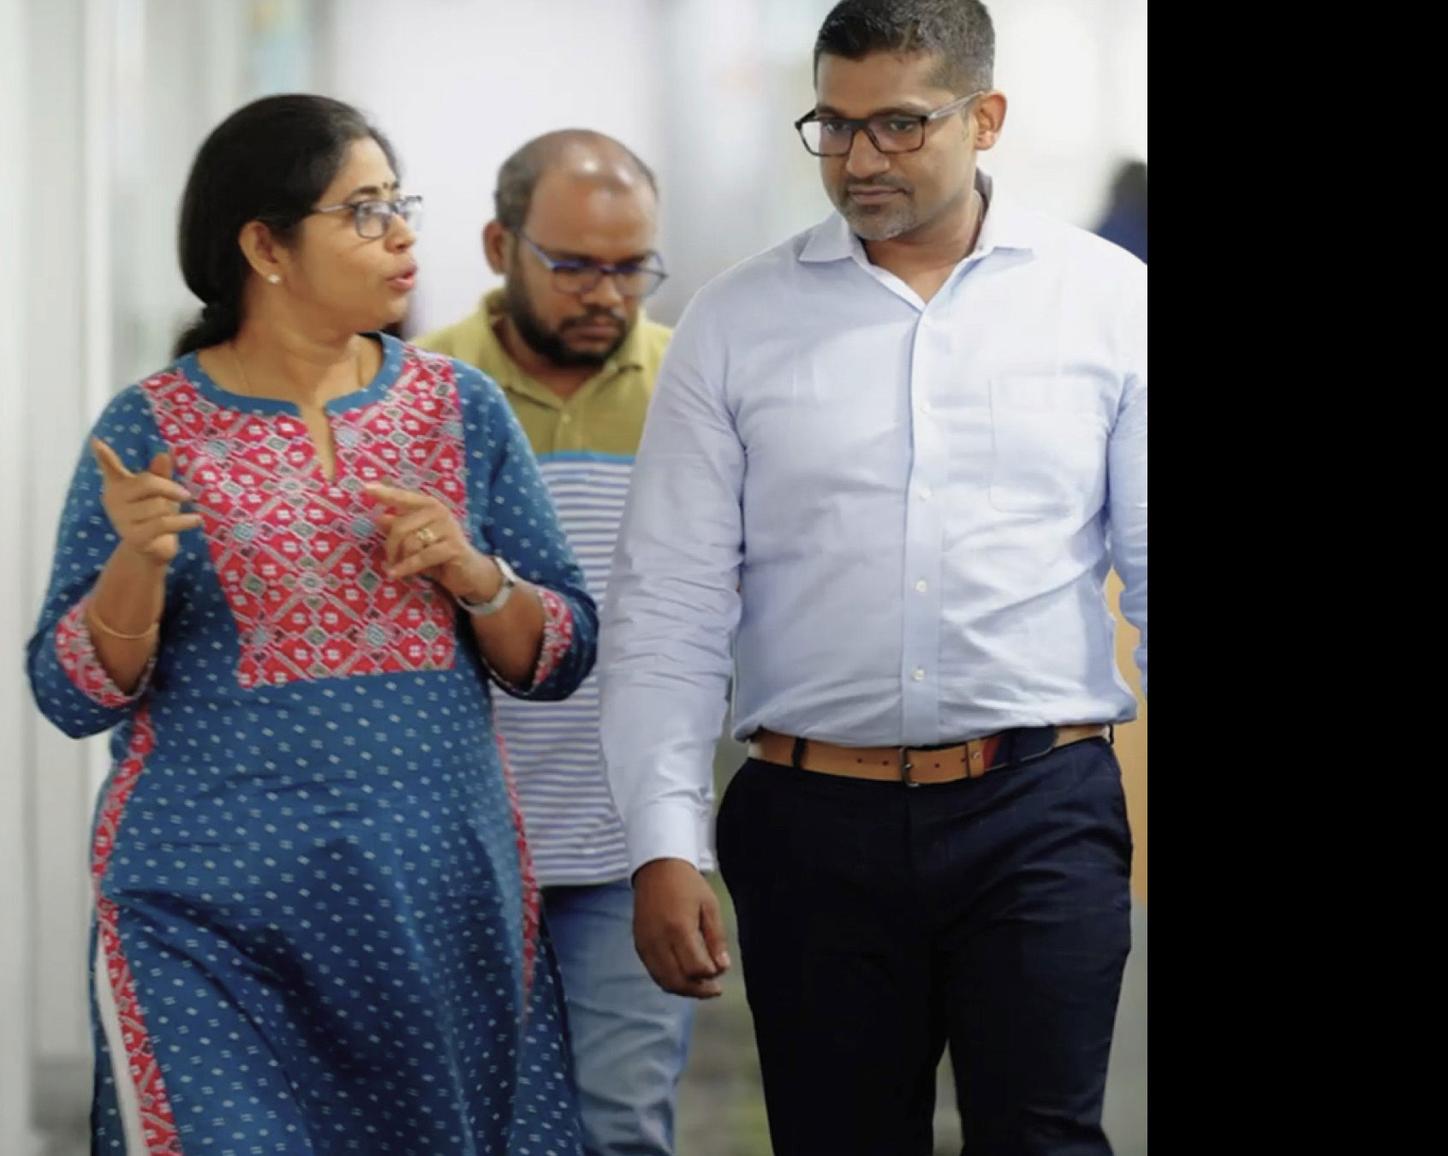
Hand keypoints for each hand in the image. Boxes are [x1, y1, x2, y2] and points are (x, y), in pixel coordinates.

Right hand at [90, 438, 200, 566]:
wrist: (152, 550)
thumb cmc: (155, 514)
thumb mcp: (159, 491)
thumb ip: (160, 473)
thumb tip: (164, 453)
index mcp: (117, 484)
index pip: (110, 467)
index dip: (104, 455)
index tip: (96, 441)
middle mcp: (113, 500)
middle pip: (148, 483)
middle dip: (170, 488)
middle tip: (186, 495)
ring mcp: (121, 519)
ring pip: (159, 505)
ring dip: (174, 509)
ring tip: (173, 515)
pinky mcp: (134, 537)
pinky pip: (164, 523)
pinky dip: (184, 521)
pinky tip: (196, 520)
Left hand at [363, 482, 500, 601]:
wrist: (470, 574)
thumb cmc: (441, 554)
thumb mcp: (417, 540)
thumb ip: (400, 528)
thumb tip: (378, 518)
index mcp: (430, 506)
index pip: (404, 497)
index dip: (385, 493)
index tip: (365, 488)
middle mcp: (440, 512)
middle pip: (401, 526)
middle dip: (391, 547)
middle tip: (390, 560)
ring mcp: (448, 528)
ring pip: (410, 542)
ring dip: (401, 559)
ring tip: (401, 568)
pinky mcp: (453, 547)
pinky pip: (421, 557)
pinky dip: (406, 567)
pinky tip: (395, 574)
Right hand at [632, 858, 731, 998]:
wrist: (656, 868)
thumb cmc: (687, 884)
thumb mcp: (709, 906)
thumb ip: (716, 938)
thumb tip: (722, 967)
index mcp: (679, 929)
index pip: (695, 969)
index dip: (711, 976)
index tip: (720, 970)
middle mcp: (658, 940)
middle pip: (677, 981)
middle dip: (698, 990)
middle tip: (714, 989)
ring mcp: (645, 944)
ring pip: (664, 981)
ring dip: (684, 989)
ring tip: (700, 986)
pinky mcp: (639, 945)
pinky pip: (654, 972)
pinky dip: (669, 980)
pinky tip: (683, 976)